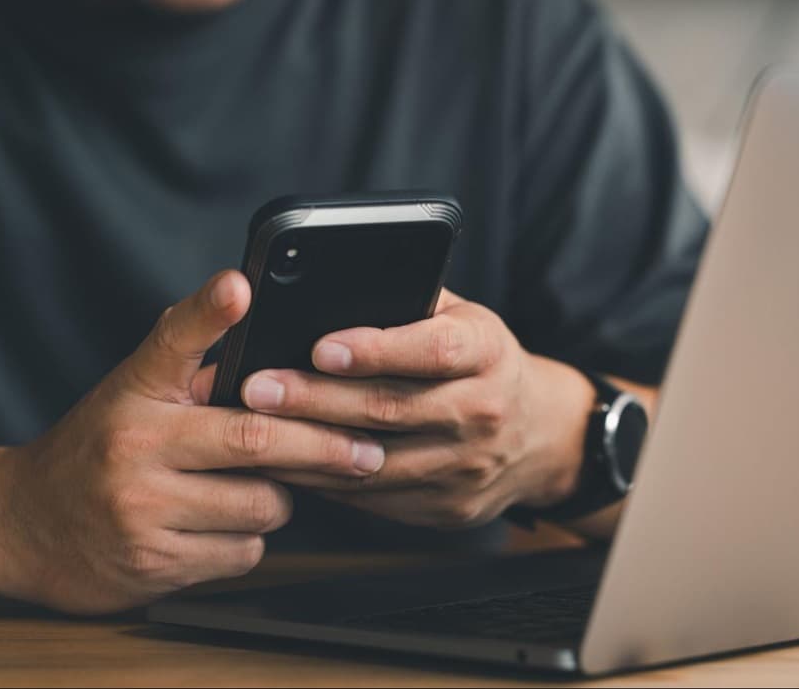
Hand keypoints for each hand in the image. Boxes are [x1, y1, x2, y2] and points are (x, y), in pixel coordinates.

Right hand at [0, 271, 386, 613]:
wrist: (19, 526)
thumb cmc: (96, 448)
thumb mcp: (130, 392)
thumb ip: (185, 357)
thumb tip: (241, 296)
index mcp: (133, 394)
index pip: (172, 343)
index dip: (208, 312)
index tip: (240, 286)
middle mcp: (135, 447)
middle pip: (255, 441)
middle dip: (323, 448)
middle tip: (365, 449)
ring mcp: (142, 510)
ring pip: (260, 505)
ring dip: (277, 500)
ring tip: (254, 489)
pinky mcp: (153, 565)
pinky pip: (242, 553)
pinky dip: (246, 541)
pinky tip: (217, 527)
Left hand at [240, 290, 595, 529]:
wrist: (542, 435)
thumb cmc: (482, 363)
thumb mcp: (465, 320)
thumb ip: (410, 305)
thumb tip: (328, 289)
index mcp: (488, 352)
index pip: (434, 350)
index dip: (377, 349)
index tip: (321, 346)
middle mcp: (483, 410)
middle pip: (392, 408)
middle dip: (316, 399)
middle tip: (257, 388)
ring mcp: (468, 466)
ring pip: (376, 461)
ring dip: (309, 448)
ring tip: (256, 429)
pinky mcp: (449, 508)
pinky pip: (375, 498)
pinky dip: (325, 482)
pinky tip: (286, 464)